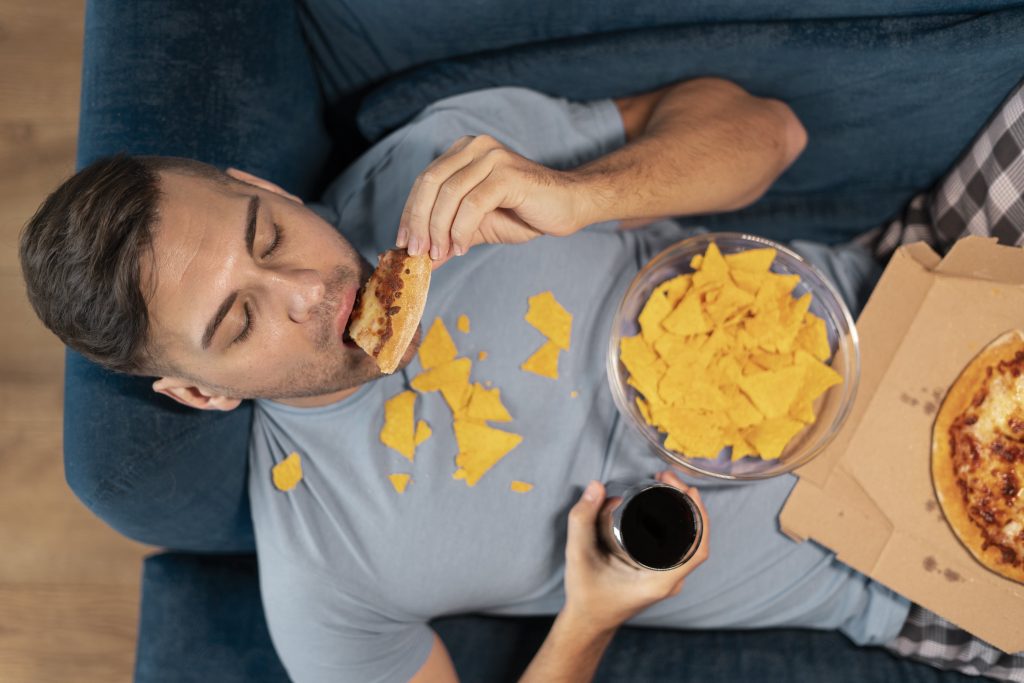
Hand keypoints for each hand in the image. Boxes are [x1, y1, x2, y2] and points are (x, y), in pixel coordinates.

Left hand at [396, 135, 582, 266]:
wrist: (568, 206)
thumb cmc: (525, 212)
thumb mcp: (477, 227)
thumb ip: (449, 236)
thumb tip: (422, 260)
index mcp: (463, 152)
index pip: (425, 180)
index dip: (409, 212)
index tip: (403, 243)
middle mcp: (475, 147)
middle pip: (430, 183)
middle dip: (418, 221)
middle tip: (417, 252)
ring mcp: (492, 157)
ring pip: (448, 194)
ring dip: (438, 230)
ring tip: (441, 254)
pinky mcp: (507, 174)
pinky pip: (472, 204)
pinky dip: (461, 230)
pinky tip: (462, 248)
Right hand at [561, 470, 709, 631]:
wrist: (588, 621)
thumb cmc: (587, 595)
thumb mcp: (579, 555)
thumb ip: (582, 519)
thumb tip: (596, 487)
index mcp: (660, 581)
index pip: (697, 548)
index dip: (700, 517)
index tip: (689, 490)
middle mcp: (670, 580)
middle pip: (695, 538)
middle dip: (687, 503)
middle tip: (666, 477)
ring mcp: (667, 578)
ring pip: (688, 541)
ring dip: (682, 511)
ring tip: (665, 485)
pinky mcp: (660, 573)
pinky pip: (679, 546)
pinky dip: (676, 523)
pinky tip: (664, 505)